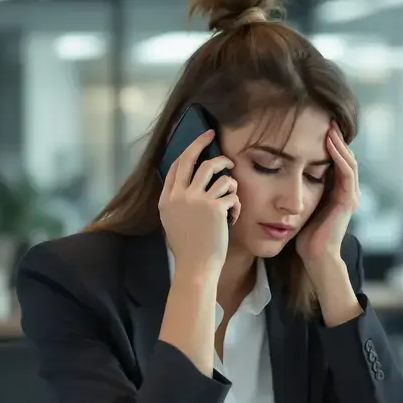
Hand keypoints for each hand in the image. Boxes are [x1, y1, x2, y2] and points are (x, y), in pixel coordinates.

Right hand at [158, 129, 240, 282]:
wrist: (196, 266)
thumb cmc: (187, 247)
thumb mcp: (172, 221)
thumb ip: (177, 200)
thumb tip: (189, 181)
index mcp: (167, 199)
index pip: (176, 166)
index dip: (189, 151)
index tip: (199, 141)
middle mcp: (180, 196)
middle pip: (192, 159)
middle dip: (203, 142)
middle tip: (213, 136)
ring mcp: (198, 200)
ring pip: (218, 172)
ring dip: (230, 180)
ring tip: (231, 193)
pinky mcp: (215, 207)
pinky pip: (231, 193)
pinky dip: (236, 204)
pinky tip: (233, 217)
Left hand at [297, 122, 358, 267]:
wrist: (314, 256)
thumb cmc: (304, 234)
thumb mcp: (301, 205)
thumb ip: (300, 188)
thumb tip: (280, 170)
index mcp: (336, 191)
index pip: (336, 160)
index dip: (330, 143)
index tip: (318, 125)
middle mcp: (347, 191)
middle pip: (345, 157)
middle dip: (337, 138)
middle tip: (328, 118)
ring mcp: (350, 195)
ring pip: (349, 161)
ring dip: (339, 143)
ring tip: (330, 126)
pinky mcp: (348, 201)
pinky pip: (347, 173)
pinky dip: (339, 157)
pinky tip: (330, 144)